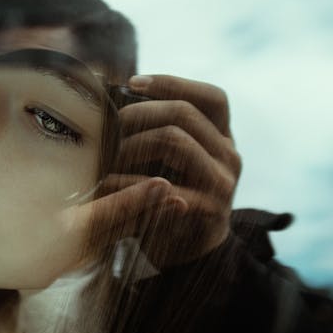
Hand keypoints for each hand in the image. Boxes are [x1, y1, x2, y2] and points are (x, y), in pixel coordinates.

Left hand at [70, 74, 241, 267]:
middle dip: (138, 113)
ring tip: (103, 156)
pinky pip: (166, 186)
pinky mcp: (209, 210)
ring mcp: (223, 183)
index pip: (211, 97)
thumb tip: (110, 96)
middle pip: (185, 113)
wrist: (186, 250)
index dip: (173, 84)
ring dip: (132, 144)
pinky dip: (129, 183)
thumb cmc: (167, 195)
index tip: (132, 83)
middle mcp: (229, 155)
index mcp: (221, 137)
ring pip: (176, 141)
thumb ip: (155, 131)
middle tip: (106, 126)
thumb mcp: (169, 160)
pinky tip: (106, 186)